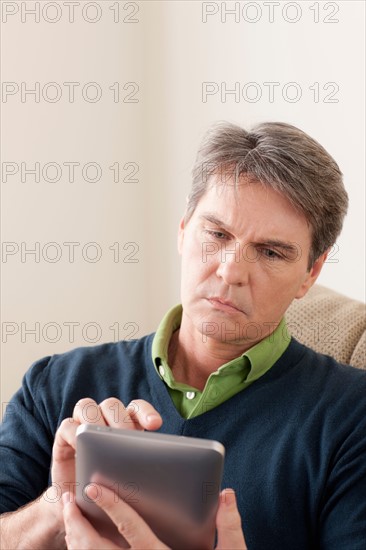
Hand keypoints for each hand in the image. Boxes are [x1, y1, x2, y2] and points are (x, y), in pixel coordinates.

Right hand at [51, 398, 162, 497]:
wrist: (82, 510)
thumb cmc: (112, 494)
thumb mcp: (129, 480)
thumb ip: (140, 466)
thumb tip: (161, 467)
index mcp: (125, 425)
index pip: (136, 408)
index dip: (146, 412)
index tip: (155, 425)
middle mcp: (103, 420)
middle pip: (112, 405)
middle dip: (121, 419)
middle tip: (127, 437)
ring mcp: (82, 426)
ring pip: (88, 407)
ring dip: (96, 420)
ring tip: (103, 439)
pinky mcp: (64, 436)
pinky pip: (67, 425)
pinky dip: (74, 432)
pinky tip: (81, 446)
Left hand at [62, 484, 246, 549]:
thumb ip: (229, 529)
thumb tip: (226, 495)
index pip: (131, 527)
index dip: (112, 505)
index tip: (94, 487)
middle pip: (96, 548)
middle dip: (77, 522)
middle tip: (68, 498)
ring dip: (75, 539)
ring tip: (71, 516)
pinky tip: (82, 542)